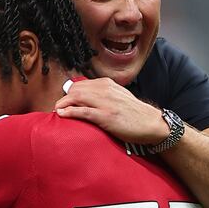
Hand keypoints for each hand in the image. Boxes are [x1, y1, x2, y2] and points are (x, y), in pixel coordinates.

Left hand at [54, 78, 168, 144]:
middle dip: (64, 98)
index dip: (69, 93)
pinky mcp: (105, 116)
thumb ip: (104, 94)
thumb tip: (87, 97)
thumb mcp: (118, 96)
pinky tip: (62, 114)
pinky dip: (69, 111)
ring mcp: (105, 103)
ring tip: (57, 111)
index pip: (80, 84)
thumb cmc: (134, 113)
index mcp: (107, 84)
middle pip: (75, 89)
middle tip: (59, 108)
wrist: (151, 123)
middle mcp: (105, 90)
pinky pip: (82, 111)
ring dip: (63, 104)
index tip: (64, 101)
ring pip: (76, 97)